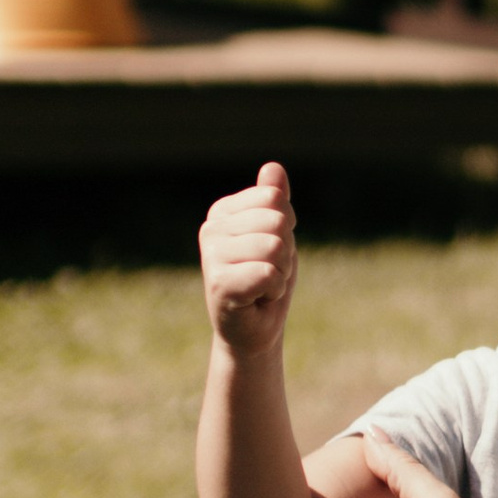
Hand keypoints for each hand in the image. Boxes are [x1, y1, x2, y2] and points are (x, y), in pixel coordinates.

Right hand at [201, 162, 296, 355]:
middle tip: (268, 272)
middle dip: (286, 251)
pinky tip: (257, 298)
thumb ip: (274, 200)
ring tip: (262, 285)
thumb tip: (273, 167)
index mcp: (224, 211)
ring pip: (275, 247)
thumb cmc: (266, 280)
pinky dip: (274, 289)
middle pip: (277, 221)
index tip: (271, 250)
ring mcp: (211, 256)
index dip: (286, 227)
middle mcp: (211, 229)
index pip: (275, 198)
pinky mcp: (218, 284)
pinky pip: (268, 273)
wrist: (253, 330)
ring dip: (280, 272)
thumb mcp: (278, 234)